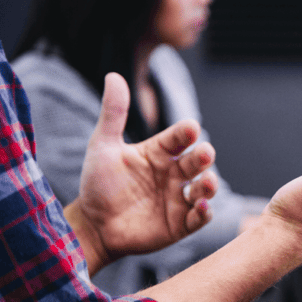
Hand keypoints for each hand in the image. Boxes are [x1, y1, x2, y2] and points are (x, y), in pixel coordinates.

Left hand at [66, 73, 217, 273]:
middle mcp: (174, 174)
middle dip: (204, 157)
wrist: (92, 225)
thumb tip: (113, 75)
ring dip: (210, 185)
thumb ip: (113, 113)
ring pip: (204, 188)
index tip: (190, 127)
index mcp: (160, 153)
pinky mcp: (180, 224)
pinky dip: (205, 213)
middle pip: (196, 162)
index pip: (179, 138)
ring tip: (207, 183)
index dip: (185, 132)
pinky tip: (202, 207)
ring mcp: (179, 199)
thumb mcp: (102, 146)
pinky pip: (199, 217)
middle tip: (205, 153)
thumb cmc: (98, 184)